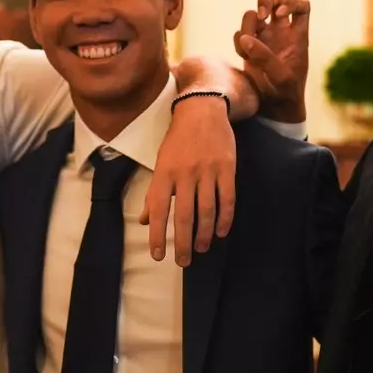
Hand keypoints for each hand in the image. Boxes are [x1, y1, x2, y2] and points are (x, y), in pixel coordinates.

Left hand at [140, 96, 235, 266]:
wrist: (202, 111)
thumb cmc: (177, 141)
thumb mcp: (160, 163)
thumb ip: (154, 194)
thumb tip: (145, 221)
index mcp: (164, 173)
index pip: (158, 210)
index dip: (158, 235)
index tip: (158, 256)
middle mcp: (184, 173)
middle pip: (183, 216)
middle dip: (183, 243)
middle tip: (183, 261)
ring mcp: (207, 171)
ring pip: (206, 211)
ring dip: (204, 234)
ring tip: (202, 249)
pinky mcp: (226, 168)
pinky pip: (227, 199)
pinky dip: (225, 219)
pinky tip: (221, 232)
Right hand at [236, 0, 308, 123]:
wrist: (273, 109)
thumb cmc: (285, 94)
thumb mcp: (281, 78)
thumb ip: (265, 58)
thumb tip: (246, 39)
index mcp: (298, 36)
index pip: (301, 6)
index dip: (291, 3)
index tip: (280, 14)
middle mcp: (282, 33)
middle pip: (276, 0)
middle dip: (266, 0)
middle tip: (261, 14)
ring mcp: (265, 39)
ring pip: (254, 15)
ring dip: (248, 24)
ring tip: (248, 45)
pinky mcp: (249, 47)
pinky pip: (241, 33)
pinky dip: (239, 41)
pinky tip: (244, 57)